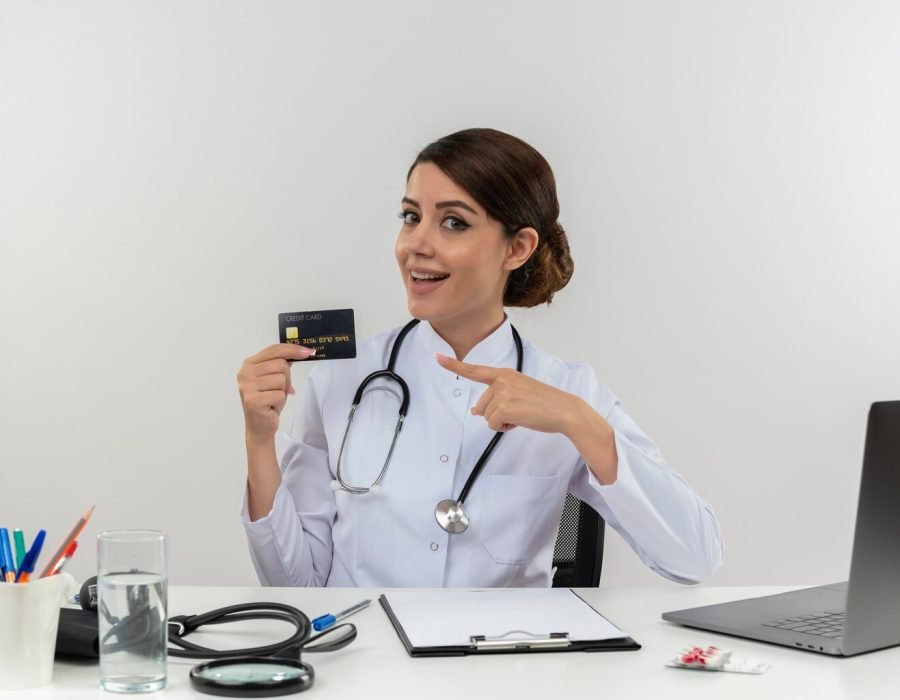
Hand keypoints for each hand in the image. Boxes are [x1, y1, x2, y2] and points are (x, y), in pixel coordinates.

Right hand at [237, 344, 314, 440]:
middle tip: (279, 390)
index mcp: (249, 364)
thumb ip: (280, 364)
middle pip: (281, 364)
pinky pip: (280, 395)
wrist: (259, 426)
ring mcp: (248, 387)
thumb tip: (301, 352)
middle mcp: (245, 373)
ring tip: (273, 398)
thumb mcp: (273, 378)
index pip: (274, 350)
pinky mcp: (253, 401)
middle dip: (287, 379)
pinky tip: (271, 406)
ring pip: (282, 379)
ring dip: (283, 391)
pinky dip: (280, 402)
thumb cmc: (268, 401)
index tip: (308, 352)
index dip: (292, 349)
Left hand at [435, 353, 583, 433]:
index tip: (436, 357)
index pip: (474, 370)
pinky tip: (520, 421)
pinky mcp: (505, 407)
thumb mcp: (518, 393)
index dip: (453, 365)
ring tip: (521, 415)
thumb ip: (496, 398)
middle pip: (481, 406)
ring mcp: (503, 393)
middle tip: (519, 411)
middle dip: (496, 414)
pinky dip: (504, 428)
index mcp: (505, 374)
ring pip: (486, 416)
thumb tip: (475, 412)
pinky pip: (493, 425)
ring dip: (501, 421)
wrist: (563, 410)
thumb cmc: (544, 403)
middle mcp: (501, 380)